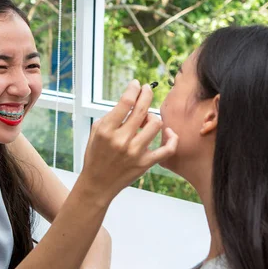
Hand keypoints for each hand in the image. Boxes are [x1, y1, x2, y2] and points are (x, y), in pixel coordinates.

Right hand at [79, 79, 177, 200]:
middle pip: (142, 110)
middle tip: (148, 89)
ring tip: (146, 119)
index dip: (134, 89)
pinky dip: (172, 139)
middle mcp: (121, 140)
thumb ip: (111, 116)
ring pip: (156, 124)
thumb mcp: (95, 132)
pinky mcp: (145, 163)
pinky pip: (168, 149)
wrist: (97, 184)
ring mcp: (135, 152)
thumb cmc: (96, 155)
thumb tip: (129, 101)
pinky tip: (168, 133)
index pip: (126, 102)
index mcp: (106, 130)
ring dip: (152, 118)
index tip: (137, 84)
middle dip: (147, 94)